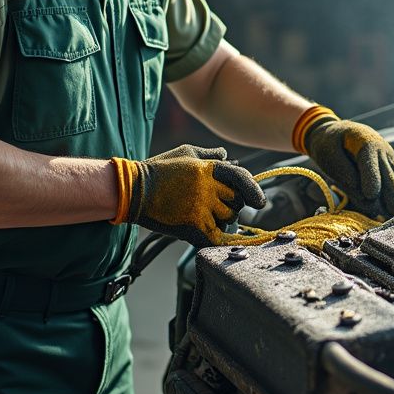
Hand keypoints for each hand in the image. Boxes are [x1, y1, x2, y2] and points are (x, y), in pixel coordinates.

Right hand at [131, 145, 265, 247]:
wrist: (133, 190)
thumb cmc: (158, 169)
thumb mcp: (185, 153)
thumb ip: (209, 155)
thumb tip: (227, 155)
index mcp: (209, 168)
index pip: (242, 178)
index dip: (254, 190)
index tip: (259, 202)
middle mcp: (208, 187)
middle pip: (237, 201)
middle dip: (233, 206)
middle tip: (220, 209)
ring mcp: (201, 207)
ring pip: (228, 219)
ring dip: (223, 221)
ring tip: (207, 218)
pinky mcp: (192, 225)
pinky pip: (217, 237)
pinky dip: (220, 240)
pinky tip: (218, 239)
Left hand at [303, 119, 393, 216]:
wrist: (339, 133)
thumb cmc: (331, 145)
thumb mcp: (329, 155)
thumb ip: (345, 174)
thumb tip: (368, 196)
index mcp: (365, 141)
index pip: (369, 160)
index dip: (371, 177)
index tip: (370, 195)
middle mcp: (382, 150)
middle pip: (389, 174)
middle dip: (391, 195)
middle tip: (390, 215)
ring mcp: (390, 158)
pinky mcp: (392, 167)